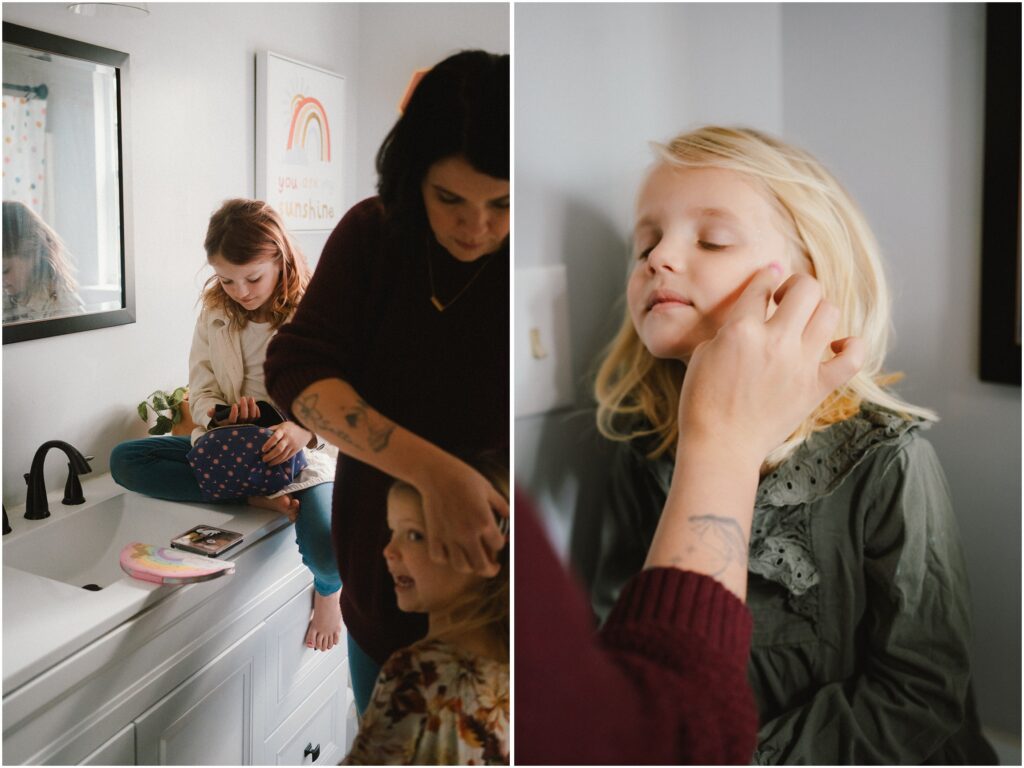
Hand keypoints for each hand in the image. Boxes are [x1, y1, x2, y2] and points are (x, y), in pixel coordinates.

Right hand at [207, 396, 261, 425]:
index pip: (233, 421)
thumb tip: (209, 411)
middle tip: (242, 397)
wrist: (231, 422)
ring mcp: (247, 424)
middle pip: (244, 417)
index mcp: (229, 425)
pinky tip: (254, 404)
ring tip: (250, 398)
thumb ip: (212, 413)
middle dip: (244, 407)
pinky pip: (257, 417)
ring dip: (252, 406)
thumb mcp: (216, 415)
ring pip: (252, 417)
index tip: (234, 405)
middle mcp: (239, 426)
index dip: (234, 413)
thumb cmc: (222, 418)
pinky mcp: (253, 421)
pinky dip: (256, 410)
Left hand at [261, 421, 311, 465]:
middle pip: (279, 449)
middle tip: (263, 459)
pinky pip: (287, 457)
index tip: (263, 449)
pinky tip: (275, 463)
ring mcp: (293, 445)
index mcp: (283, 430)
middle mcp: (288, 438)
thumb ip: (272, 429)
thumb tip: (260, 433)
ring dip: (274, 461)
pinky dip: (280, 461)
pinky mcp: (296, 450)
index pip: (275, 437)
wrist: (306, 430)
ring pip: (283, 455)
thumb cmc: (290, 427)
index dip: (268, 444)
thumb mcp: (282, 425)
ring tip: (268, 463)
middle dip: (270, 455)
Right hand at [415, 455, 507, 576]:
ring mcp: (449, 536)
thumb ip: (502, 506)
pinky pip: (439, 557)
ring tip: (472, 562)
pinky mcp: (434, 535)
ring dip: (469, 568)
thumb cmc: (463, 477)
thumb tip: (510, 517)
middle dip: (490, 570)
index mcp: (484, 522)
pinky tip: (451, 553)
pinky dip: (445, 559)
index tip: (499, 540)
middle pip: (481, 565)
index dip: (501, 543)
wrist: (436, 473)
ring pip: (460, 566)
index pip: (498, 545)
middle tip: (492, 567)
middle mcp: (467, 533)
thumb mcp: (489, 489)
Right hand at [679, 267, 864, 466]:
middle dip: (795, 285)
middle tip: (784, 299)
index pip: (761, 284)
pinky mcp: (817, 387)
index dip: (764, 275)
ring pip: (829, 312)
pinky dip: (850, 346)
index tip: (767, 277)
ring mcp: (800, 364)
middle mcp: (775, 341)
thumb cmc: (702, 404)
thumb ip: (730, 329)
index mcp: (741, 330)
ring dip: (817, 310)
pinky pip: (852, 357)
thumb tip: (749, 317)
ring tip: (804, 322)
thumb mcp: (703, 354)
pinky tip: (835, 345)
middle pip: (806, 288)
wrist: (720, 446)